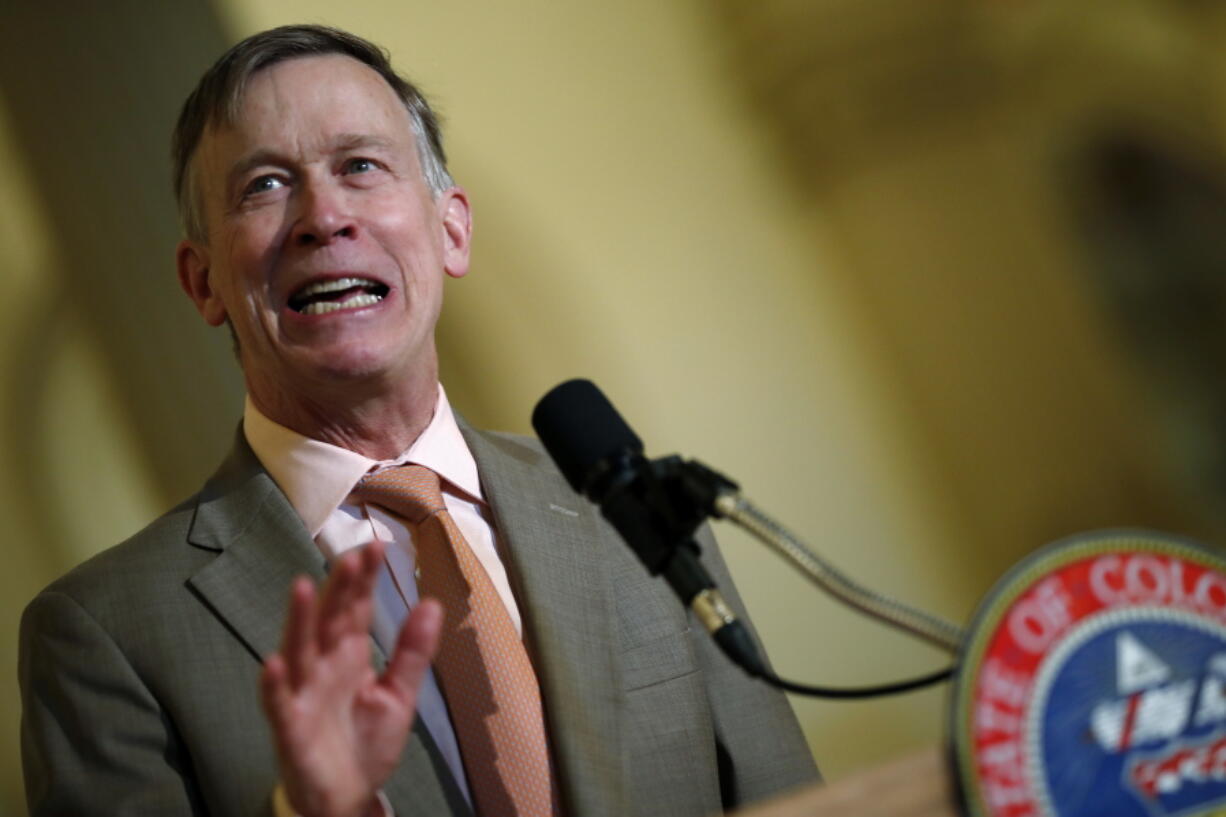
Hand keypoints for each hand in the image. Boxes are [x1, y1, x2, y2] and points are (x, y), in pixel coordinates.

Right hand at [260, 541, 441, 816]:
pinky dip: (274, 684)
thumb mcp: (399, 695)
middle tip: (351, 557)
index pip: (356, 608)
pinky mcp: (290, 727)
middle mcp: (324, 666)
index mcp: (351, 654)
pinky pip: (279, 703)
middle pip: (329, 620)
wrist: (348, 795)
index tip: (377, 546)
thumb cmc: (367, 740)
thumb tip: (432, 603)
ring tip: (301, 586)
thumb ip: (412, 652)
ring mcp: (304, 693)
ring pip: (299, 650)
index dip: (364, 579)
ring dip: (298, 620)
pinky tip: (273, 662)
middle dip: (337, 589)